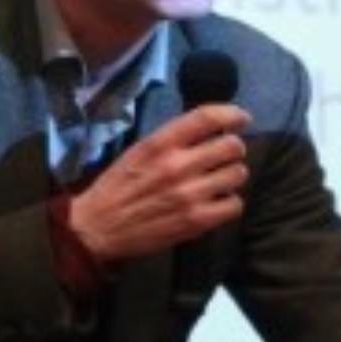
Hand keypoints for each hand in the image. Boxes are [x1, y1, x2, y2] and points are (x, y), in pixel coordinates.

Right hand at [67, 103, 249, 263]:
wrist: (98, 226)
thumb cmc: (118, 185)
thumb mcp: (139, 150)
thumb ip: (171, 139)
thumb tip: (209, 129)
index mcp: (160, 143)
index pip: (207, 118)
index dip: (232, 114)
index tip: (242, 118)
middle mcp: (178, 165)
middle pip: (232, 146)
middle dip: (233, 148)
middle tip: (226, 154)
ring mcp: (189, 195)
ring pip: (237, 174)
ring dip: (232, 175)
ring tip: (220, 179)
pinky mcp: (195, 221)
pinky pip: (234, 205)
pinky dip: (229, 202)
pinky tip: (217, 201)